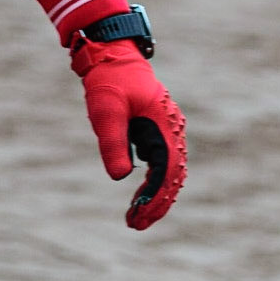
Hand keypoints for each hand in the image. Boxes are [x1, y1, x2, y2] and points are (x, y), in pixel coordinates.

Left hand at [72, 39, 186, 229]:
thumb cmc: (109, 80)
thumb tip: (120, 177)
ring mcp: (168, 129)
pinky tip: (140, 196)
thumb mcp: (106, 112)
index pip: (166, 172)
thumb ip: (113, 142)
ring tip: (137, 218)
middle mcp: (172, 130)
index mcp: (164, 126)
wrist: (113, 54)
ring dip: (157, 196)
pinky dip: (154, 182)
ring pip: (170, 171)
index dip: (155, 198)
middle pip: (173, 177)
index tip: (138, 218)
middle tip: (136, 226)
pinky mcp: (158, 130)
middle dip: (157, 204)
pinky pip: (162, 162)